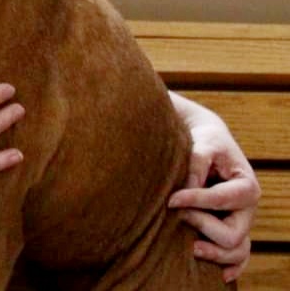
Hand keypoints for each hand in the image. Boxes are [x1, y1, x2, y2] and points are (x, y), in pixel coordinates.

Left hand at [168, 95, 260, 283]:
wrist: (208, 142)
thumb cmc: (205, 141)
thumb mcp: (202, 144)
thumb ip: (196, 164)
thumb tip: (185, 191)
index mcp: (246, 186)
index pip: (221, 200)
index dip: (194, 201)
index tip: (170, 199)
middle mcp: (247, 209)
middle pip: (231, 234)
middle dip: (202, 225)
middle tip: (176, 215)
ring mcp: (240, 222)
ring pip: (236, 250)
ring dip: (214, 253)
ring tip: (190, 247)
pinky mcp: (229, 229)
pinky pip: (238, 256)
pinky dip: (231, 266)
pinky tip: (221, 275)